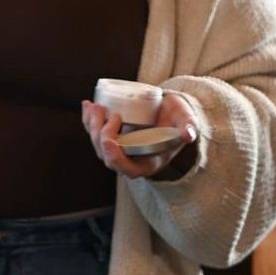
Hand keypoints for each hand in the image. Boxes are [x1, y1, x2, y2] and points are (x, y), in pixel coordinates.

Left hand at [81, 93, 198, 179]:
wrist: (171, 111)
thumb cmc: (178, 119)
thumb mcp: (186, 122)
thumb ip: (189, 128)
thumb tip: (187, 134)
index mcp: (148, 163)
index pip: (127, 169)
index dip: (115, 158)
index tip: (109, 139)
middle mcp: (130, 158)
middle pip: (106, 156)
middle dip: (99, 135)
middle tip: (104, 111)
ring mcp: (119, 147)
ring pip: (97, 143)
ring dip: (91, 126)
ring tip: (96, 106)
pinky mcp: (111, 134)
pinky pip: (94, 131)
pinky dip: (88, 119)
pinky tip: (87, 105)